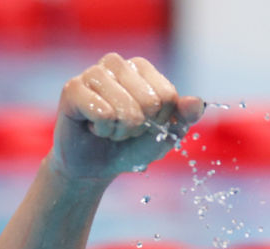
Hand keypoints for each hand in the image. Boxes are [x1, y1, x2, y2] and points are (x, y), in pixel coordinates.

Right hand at [48, 53, 204, 180]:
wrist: (95, 165)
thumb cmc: (130, 146)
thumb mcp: (165, 135)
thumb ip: (183, 118)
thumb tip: (197, 102)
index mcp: (142, 68)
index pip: (168, 96)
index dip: (160, 121)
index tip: (145, 124)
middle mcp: (117, 63)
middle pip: (150, 102)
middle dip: (140, 127)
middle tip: (124, 128)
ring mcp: (93, 73)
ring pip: (127, 109)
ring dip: (122, 131)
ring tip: (109, 128)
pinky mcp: (72, 89)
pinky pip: (104, 114)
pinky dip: (103, 130)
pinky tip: (93, 126)